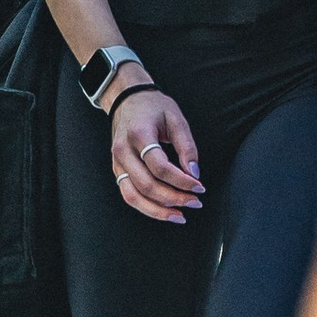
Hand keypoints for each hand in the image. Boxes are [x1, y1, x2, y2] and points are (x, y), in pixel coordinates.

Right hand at [109, 83, 203, 223]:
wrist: (127, 99)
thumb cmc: (154, 107)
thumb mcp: (176, 119)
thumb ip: (186, 147)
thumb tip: (194, 174)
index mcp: (138, 134)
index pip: (160, 166)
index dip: (181, 181)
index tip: (199, 187)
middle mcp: (123, 151)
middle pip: (146, 185)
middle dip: (173, 198)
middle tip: (195, 202)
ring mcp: (117, 162)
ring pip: (133, 196)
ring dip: (158, 210)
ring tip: (180, 216)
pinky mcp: (117, 170)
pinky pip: (128, 195)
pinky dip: (146, 207)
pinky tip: (164, 211)